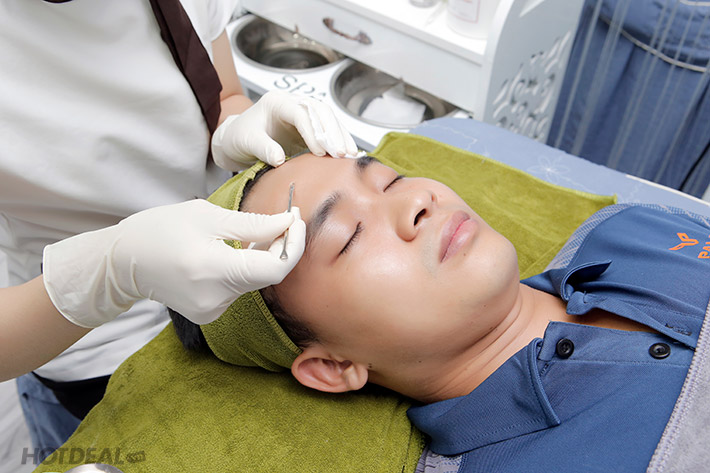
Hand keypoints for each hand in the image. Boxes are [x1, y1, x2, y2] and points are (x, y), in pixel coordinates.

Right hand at [43, 200, 305, 326]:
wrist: (122, 262)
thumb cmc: (161, 229)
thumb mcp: (207, 215)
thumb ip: (253, 223)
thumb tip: (289, 223)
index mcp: (213, 269)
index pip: (275, 269)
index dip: (293, 245)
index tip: (296, 220)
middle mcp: (215, 298)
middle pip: (267, 275)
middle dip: (281, 246)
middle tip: (283, 218)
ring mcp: (212, 311)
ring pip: (255, 281)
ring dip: (263, 257)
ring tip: (250, 233)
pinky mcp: (210, 314)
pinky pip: (240, 289)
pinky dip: (245, 269)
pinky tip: (232, 253)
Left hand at [212, 90, 358, 170]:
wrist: (236, 140)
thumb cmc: (240, 137)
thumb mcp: (247, 142)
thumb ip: (262, 149)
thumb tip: (279, 159)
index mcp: (276, 102)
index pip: (301, 112)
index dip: (313, 132)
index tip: (320, 152)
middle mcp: (292, 103)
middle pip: (320, 111)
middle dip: (333, 132)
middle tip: (340, 153)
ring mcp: (302, 113)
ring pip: (328, 118)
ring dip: (340, 136)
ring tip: (349, 155)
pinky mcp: (308, 126)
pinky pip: (328, 129)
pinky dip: (338, 140)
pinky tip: (347, 153)